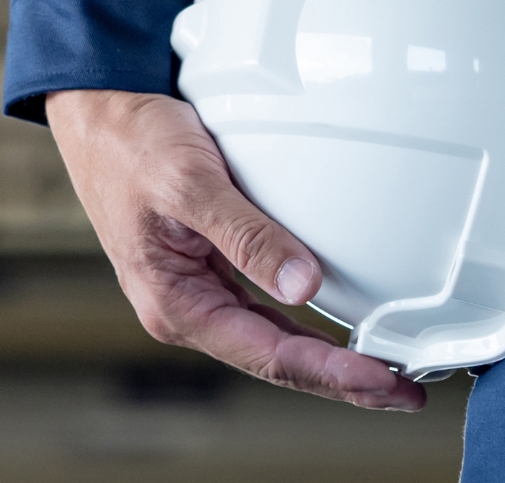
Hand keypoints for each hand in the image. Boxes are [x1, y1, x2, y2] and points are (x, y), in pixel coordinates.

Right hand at [46, 89, 423, 410]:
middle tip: (406, 392)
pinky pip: (264, 309)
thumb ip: (246, 235)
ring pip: (273, 339)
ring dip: (328, 357)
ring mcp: (197, 290)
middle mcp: (186, 307)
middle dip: (342, 380)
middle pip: (276, 359)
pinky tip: (339, 328)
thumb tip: (303, 286)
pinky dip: (306, 323)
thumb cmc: (129, 143)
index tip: (386, 381)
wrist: (97, 112)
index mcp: (174, 303)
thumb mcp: (190, 183)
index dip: (333, 374)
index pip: (268, 354)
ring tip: (385, 371)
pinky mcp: (208, 268)